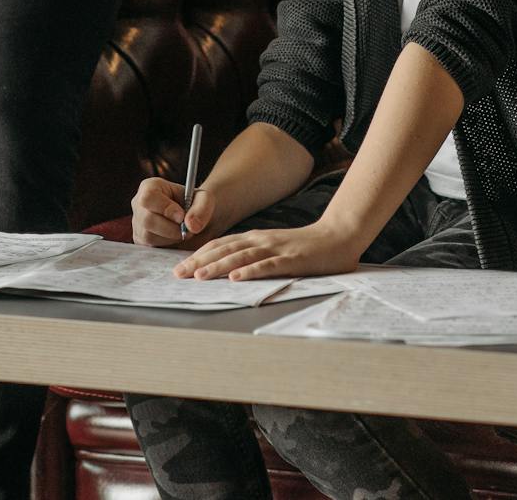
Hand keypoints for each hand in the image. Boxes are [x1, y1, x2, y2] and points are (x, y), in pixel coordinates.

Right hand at [132, 177, 218, 248]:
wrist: (193, 218)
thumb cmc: (196, 204)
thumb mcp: (205, 200)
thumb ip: (202, 208)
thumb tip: (190, 225)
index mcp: (150, 187)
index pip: (148, 197)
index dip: (165, 208)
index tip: (181, 217)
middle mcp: (138, 205)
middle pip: (147, 220)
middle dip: (171, 228)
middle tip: (186, 229)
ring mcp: (137, 223)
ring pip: (149, 236)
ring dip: (171, 238)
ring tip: (182, 231)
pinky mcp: (140, 240)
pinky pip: (150, 247)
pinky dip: (167, 246)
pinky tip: (174, 237)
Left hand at [175, 219, 363, 281]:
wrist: (338, 236)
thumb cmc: (306, 247)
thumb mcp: (275, 248)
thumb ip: (255, 255)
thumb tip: (230, 269)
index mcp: (256, 238)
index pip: (221, 244)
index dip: (199, 254)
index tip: (180, 267)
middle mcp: (261, 240)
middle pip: (225, 250)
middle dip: (199, 262)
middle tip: (178, 274)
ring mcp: (276, 249)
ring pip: (241, 257)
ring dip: (218, 267)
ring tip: (199, 276)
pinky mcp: (291, 260)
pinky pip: (268, 266)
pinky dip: (250, 272)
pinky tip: (236, 279)